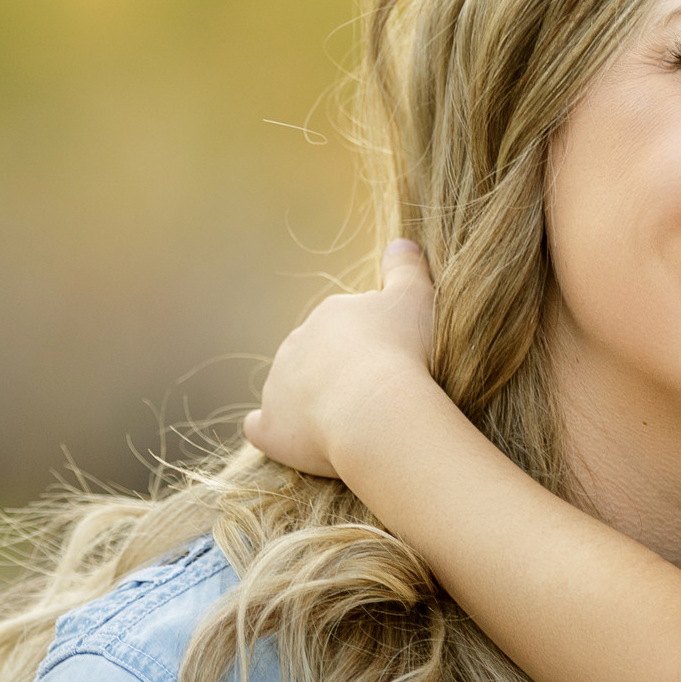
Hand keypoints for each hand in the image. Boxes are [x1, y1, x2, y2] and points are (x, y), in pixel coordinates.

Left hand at [244, 239, 438, 477]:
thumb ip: (406, 268)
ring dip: (309, 402)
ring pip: (288, 390)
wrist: (378, 409)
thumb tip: (400, 242)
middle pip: (314, 357)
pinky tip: (292, 439)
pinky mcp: (271, 428)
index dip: (370, 347)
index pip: (345, 328)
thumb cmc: (404, 351)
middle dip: (336, 372)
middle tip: (373, 395)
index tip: (393, 365)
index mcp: (329, 315)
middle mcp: (295, 345)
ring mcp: (278, 387)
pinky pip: (263, 427)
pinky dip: (274, 431)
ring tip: (347, 423)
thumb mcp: (417, 297)